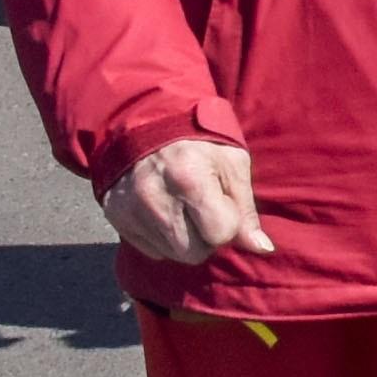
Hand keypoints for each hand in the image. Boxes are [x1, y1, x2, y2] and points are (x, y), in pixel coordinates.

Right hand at [100, 136, 261, 263]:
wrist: (147, 121)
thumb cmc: (199, 142)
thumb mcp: (232, 164)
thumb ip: (246, 209)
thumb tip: (261, 248)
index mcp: (189, 179)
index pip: (220, 234)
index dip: (228, 222)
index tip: (222, 202)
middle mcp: (155, 197)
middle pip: (194, 253)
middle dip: (206, 237)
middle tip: (203, 208)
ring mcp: (130, 207)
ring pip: (172, 254)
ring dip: (184, 239)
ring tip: (182, 207)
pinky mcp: (115, 214)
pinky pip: (149, 249)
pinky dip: (161, 236)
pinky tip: (163, 209)